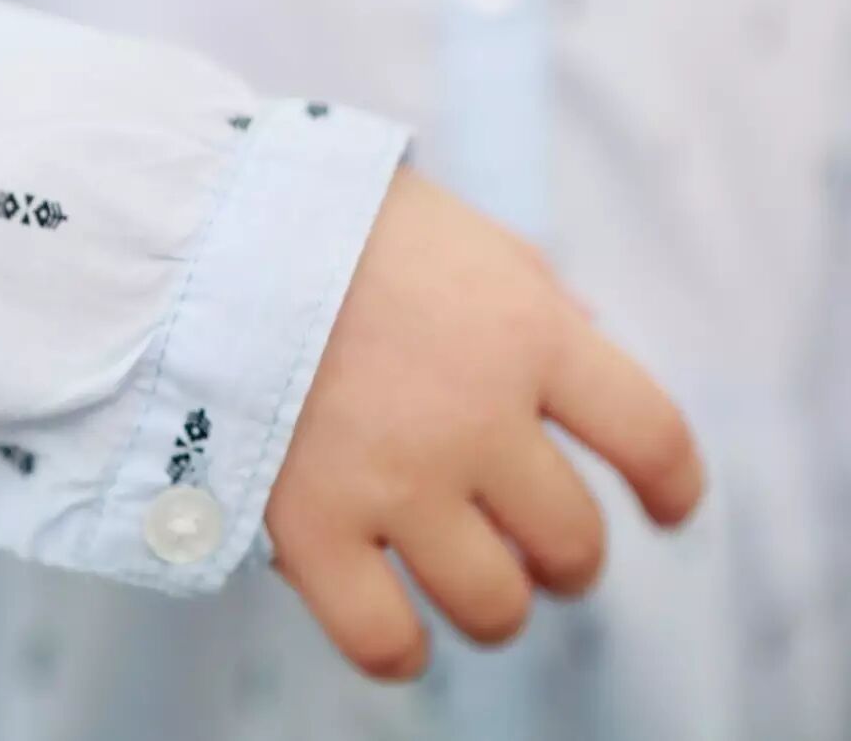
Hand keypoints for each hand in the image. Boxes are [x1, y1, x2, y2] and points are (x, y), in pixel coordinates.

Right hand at [264, 168, 702, 679]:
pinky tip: (403, 637)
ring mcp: (394, 478)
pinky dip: (402, 651)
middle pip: (572, 539)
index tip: (667, 508)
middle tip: (543, 550)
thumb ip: (536, 296)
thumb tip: (592, 343)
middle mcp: (475, 416)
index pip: (651, 437)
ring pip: (492, 602)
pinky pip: (380, 636)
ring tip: (478, 588)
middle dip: (569, 559)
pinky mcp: (309, 525)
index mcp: (527, 334)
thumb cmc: (334, 225)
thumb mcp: (463, 234)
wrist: (205, 231)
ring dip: (499, 605)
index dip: (672, 487)